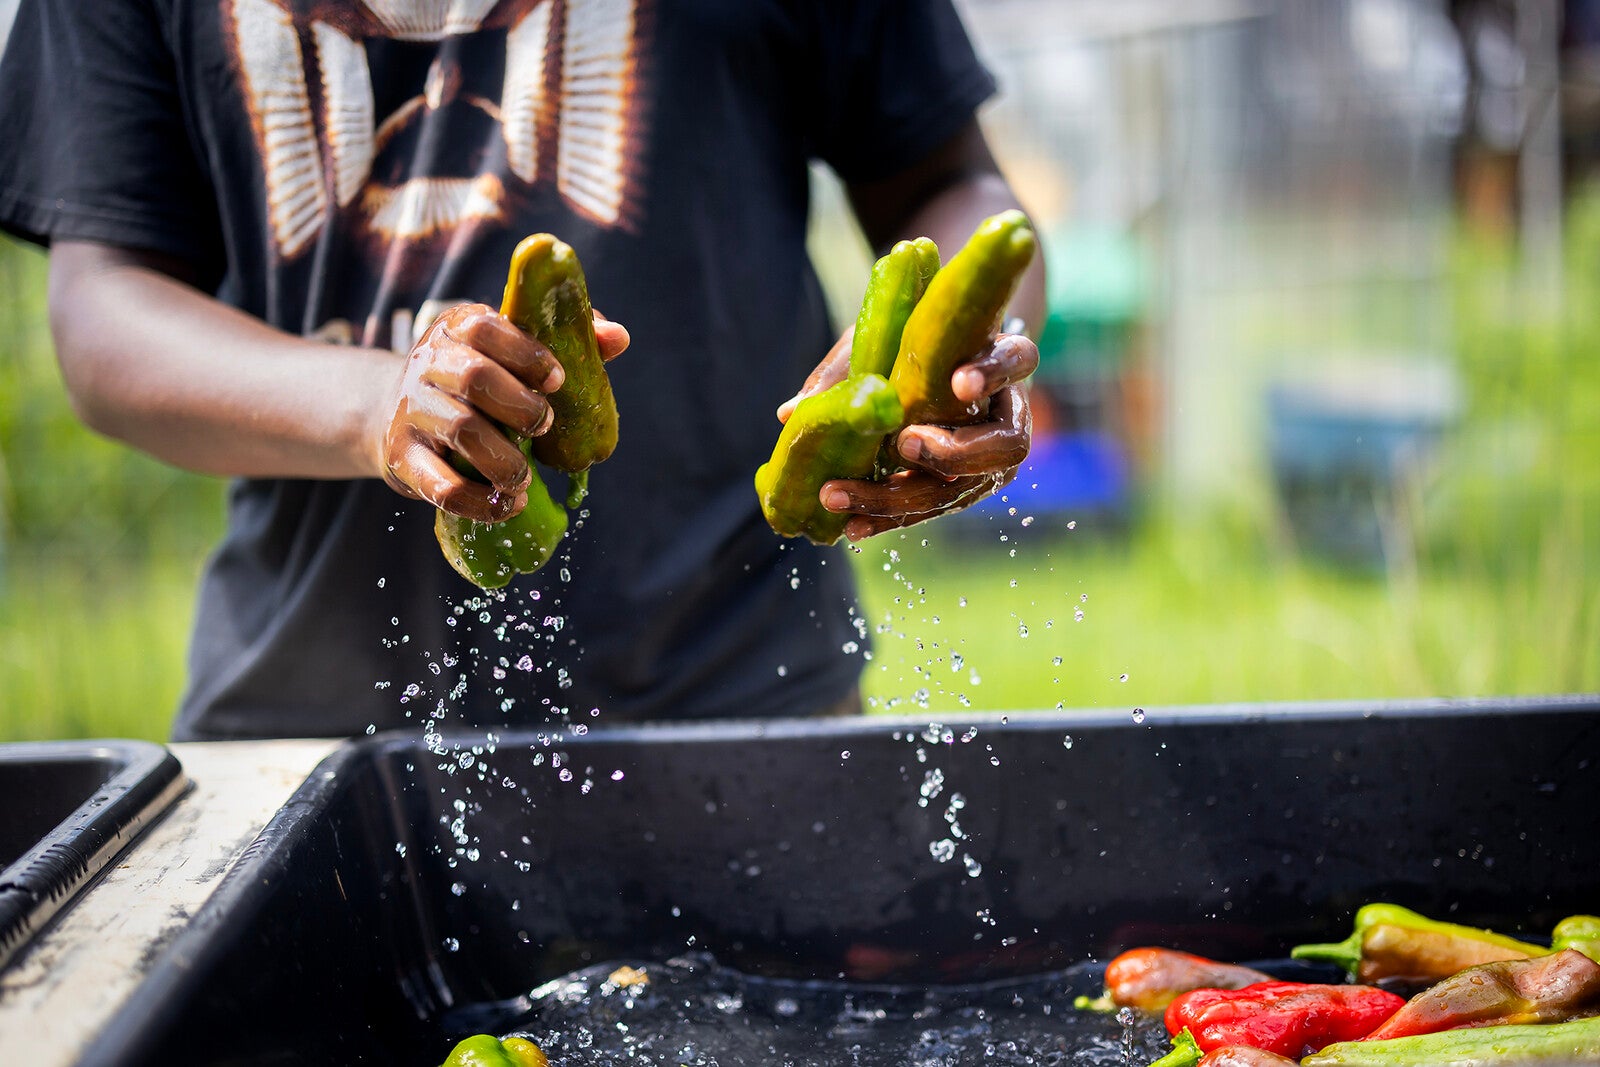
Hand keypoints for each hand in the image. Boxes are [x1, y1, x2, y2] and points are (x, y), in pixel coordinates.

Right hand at [381, 303, 628, 521]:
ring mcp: (411, 410)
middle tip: (543, 427)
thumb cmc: (473, 381)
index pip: (487, 328)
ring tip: (525, 478)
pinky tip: (507, 505)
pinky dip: (481, 502)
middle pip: (476, 378)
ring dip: (506, 461)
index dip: (528, 354)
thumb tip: (619, 338)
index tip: (557, 381)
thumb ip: (565, 341)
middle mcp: (427, 362)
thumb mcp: (507, 350)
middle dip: (522, 407)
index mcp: (457, 328)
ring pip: (462, 430)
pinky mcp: (400, 457)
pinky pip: (441, 484)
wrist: (392, 413)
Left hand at [817, 331, 1037, 540]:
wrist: (934, 370)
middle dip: (954, 453)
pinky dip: (889, 518)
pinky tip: (851, 526)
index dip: (992, 373)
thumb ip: (845, 368)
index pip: (1017, 360)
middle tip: (904, 443)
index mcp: (1002, 359)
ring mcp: (991, 460)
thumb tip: (790, 413)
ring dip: (901, 497)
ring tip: (843, 497)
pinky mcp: (965, 489)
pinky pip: (931, 508)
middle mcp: (1010, 415)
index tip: (959, 382)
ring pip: (963, 488)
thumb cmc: (913, 341)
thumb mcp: (882, 338)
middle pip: (1006, 446)